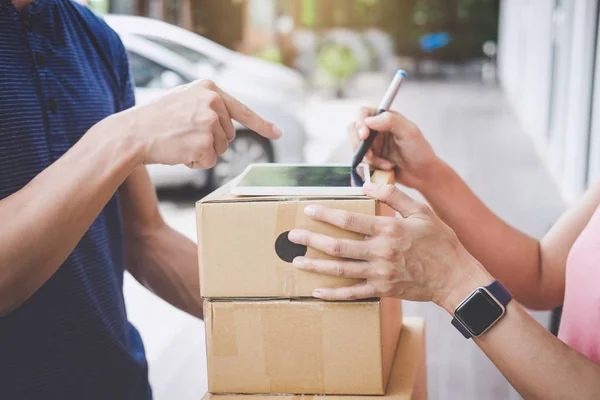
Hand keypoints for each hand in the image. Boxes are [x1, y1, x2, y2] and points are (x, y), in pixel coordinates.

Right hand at [104, 79, 281, 168]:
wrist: (132, 133)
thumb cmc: (156, 120)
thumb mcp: (185, 100)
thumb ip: (209, 106)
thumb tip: (229, 126)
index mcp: (209, 88)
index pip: (241, 109)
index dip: (261, 124)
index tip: (278, 133)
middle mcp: (213, 102)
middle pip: (229, 135)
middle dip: (212, 141)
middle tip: (185, 136)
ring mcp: (209, 122)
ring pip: (220, 149)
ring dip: (203, 152)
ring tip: (180, 142)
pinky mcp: (205, 142)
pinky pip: (210, 161)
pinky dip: (196, 163)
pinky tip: (179, 152)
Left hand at [288, 183, 490, 309]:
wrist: (455, 277)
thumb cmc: (440, 242)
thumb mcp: (421, 211)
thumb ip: (394, 195)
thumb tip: (367, 184)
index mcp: (389, 230)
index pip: (350, 220)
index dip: (326, 214)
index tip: (308, 210)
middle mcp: (381, 252)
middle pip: (338, 246)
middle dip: (312, 240)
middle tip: (292, 236)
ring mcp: (380, 273)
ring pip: (340, 270)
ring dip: (316, 265)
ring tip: (296, 261)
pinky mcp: (382, 290)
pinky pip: (353, 293)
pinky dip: (333, 294)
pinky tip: (316, 291)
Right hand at [349, 107, 439, 188]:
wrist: (423, 174)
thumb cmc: (421, 152)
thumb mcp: (410, 133)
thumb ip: (391, 121)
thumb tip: (369, 120)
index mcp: (386, 118)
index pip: (363, 113)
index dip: (359, 122)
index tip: (364, 136)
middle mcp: (377, 129)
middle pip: (354, 129)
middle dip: (358, 143)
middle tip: (370, 154)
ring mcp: (373, 144)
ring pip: (356, 147)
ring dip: (368, 157)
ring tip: (385, 163)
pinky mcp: (372, 158)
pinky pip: (362, 161)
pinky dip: (372, 166)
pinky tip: (387, 167)